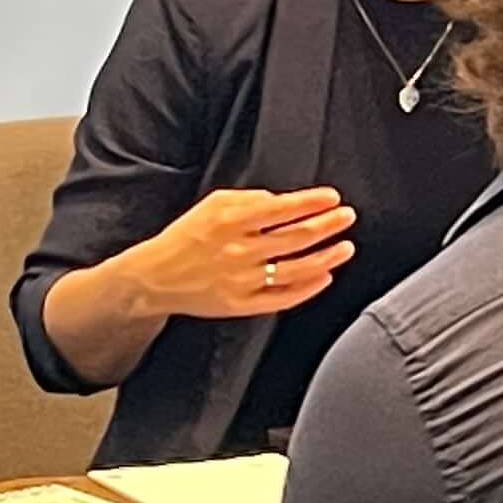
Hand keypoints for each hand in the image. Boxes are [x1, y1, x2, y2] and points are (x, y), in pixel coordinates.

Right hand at [125, 186, 358, 321]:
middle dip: (327, 225)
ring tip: (345, 247)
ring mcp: (242, 280)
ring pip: (296, 270)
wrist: (156, 276)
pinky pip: (282, 298)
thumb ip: (249, 200)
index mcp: (230, 221)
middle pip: (296, 238)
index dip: (311, 203)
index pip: (282, 209)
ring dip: (326, 257)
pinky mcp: (242, 304)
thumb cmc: (186, 237)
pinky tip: (324, 277)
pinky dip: (307, 289)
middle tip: (346, 217)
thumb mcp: (212, 204)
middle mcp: (238, 251)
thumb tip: (283, 202)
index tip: (332, 198)